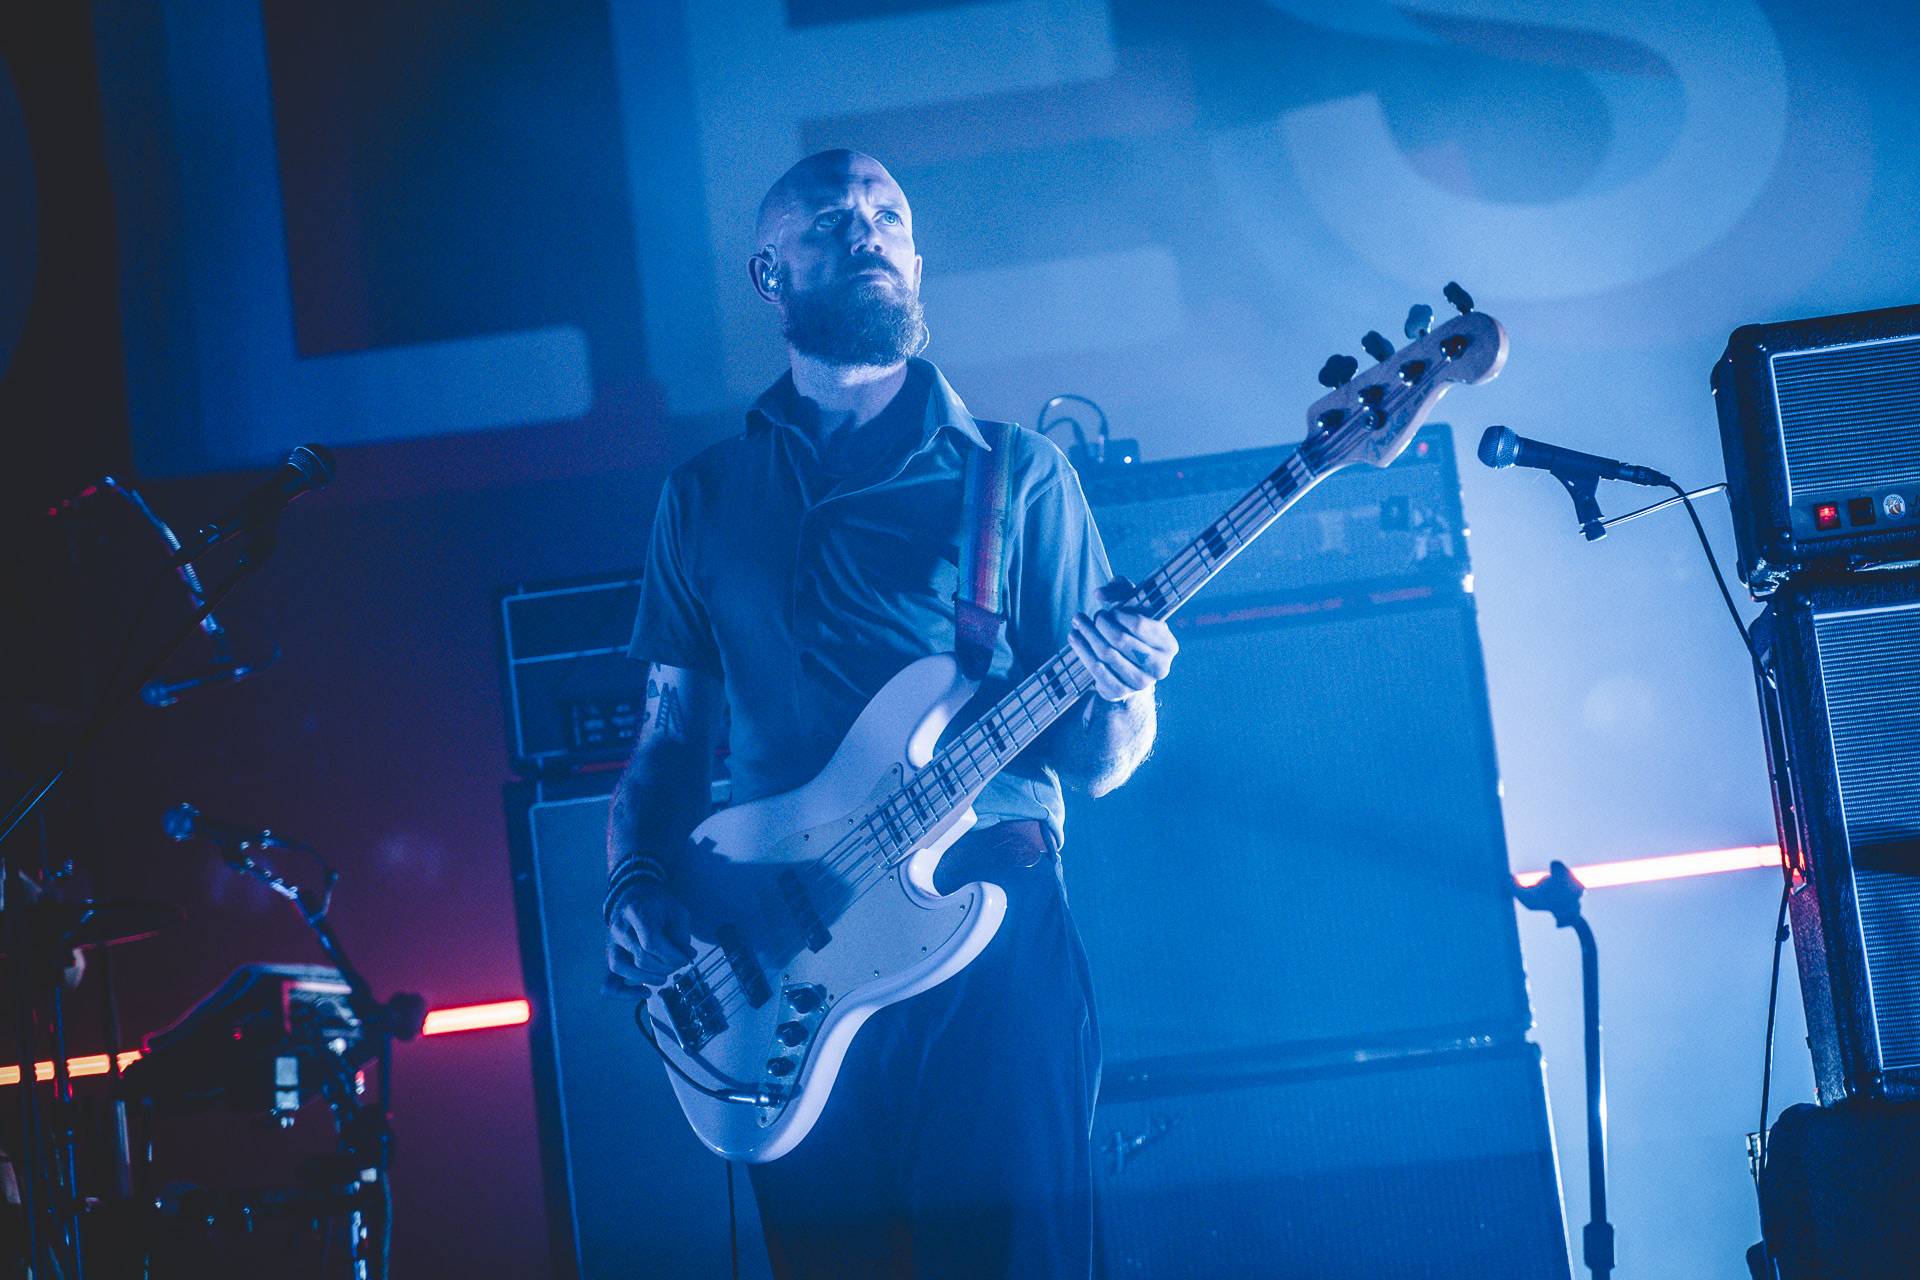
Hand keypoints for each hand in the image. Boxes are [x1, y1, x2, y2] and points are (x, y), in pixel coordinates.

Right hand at [605, 880, 696, 997]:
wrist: (633, 896)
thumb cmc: (657, 904)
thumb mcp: (676, 910)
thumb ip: (682, 933)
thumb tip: (687, 955)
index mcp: (636, 913)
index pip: (651, 942)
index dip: (671, 956)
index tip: (685, 958)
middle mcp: (619, 929)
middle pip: (641, 958)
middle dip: (665, 966)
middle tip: (677, 964)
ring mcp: (611, 944)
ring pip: (625, 969)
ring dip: (649, 978)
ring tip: (664, 976)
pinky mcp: (610, 957)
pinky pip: (609, 983)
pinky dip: (624, 994)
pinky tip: (644, 993)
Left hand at [1068, 577, 1177, 703]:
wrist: (1130, 667)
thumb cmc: (1133, 630)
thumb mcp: (1134, 605)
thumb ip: (1121, 590)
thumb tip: (1100, 594)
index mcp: (1168, 644)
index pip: (1138, 624)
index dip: (1118, 614)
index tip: (1110, 611)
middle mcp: (1159, 667)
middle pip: (1119, 639)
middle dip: (1099, 623)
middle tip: (1091, 616)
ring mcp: (1140, 683)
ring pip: (1105, 654)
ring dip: (1087, 634)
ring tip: (1078, 622)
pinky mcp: (1120, 692)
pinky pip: (1096, 671)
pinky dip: (1082, 651)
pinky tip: (1074, 637)